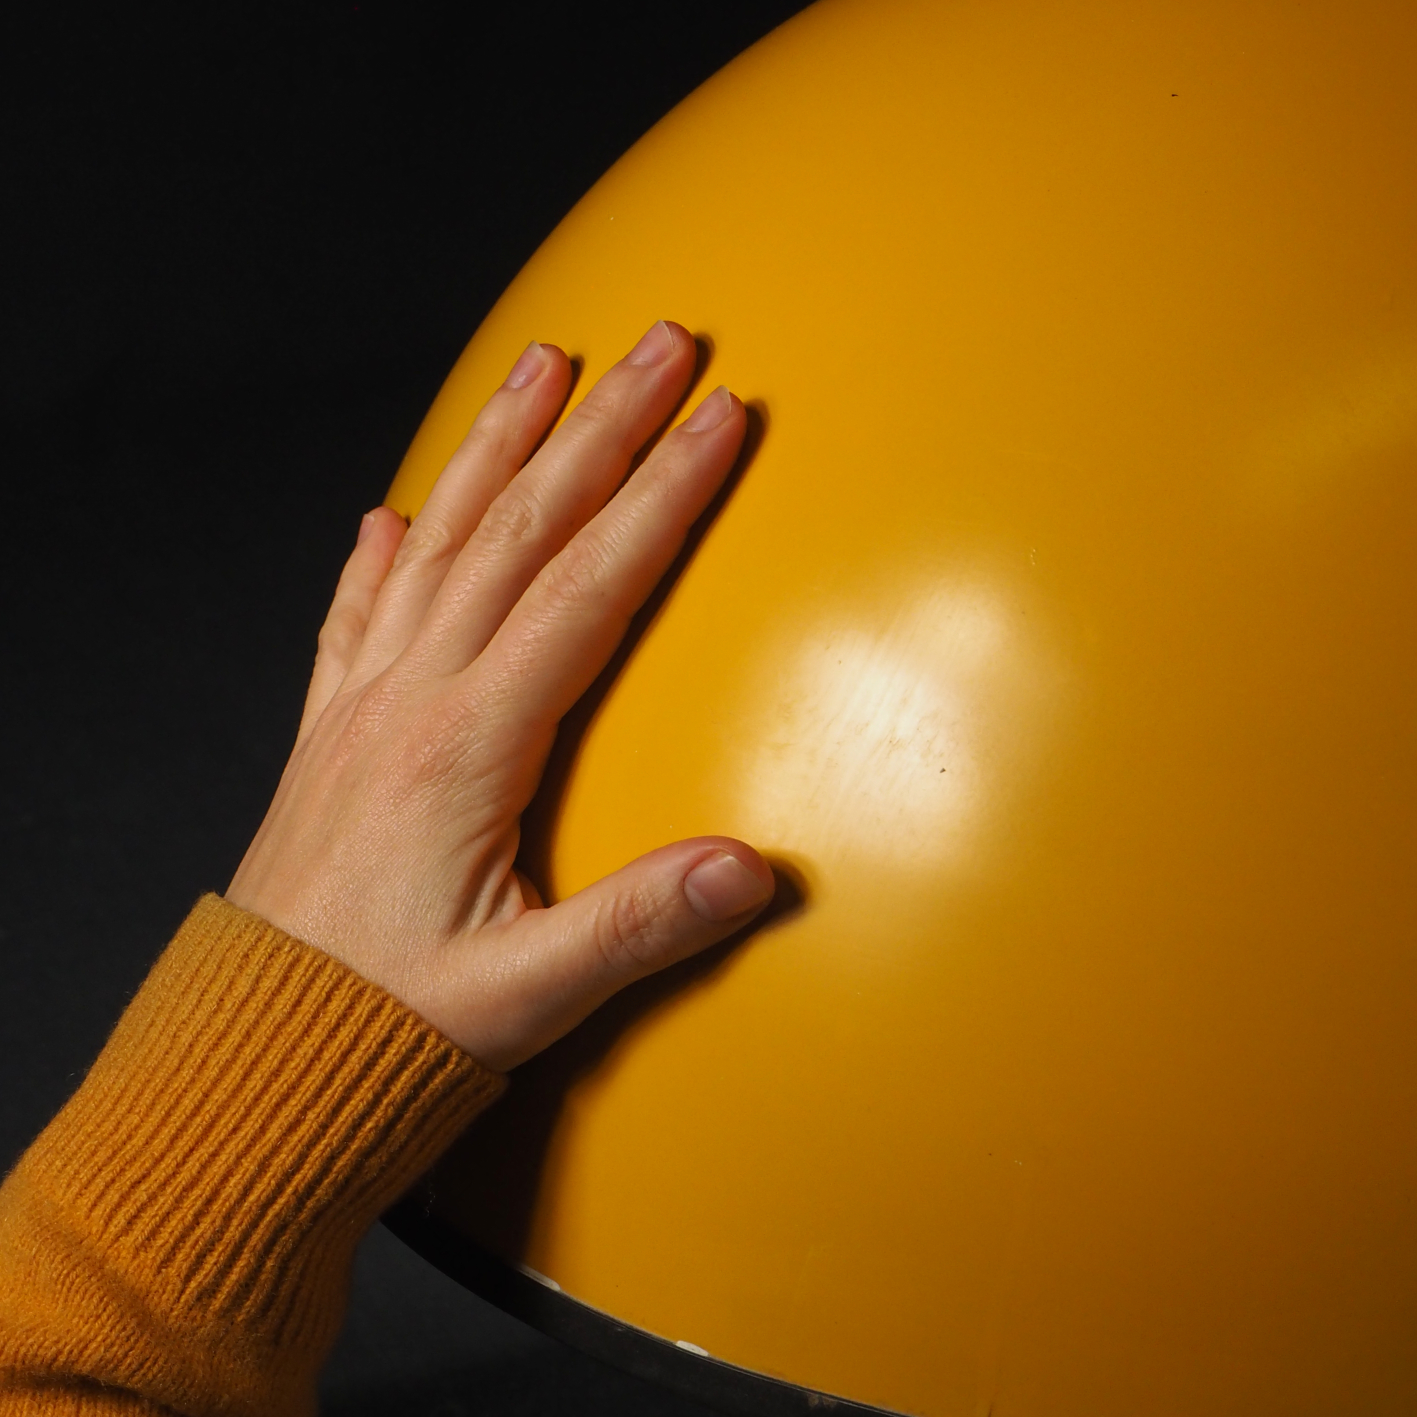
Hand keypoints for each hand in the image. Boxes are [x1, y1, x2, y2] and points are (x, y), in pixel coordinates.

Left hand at [227, 321, 772, 1070]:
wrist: (251, 1063)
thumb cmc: (385, 1030)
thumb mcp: (525, 997)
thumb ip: (638, 925)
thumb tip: (753, 871)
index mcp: (465, 746)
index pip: (588, 586)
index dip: (664, 495)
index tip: (719, 421)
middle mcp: (407, 700)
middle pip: (520, 527)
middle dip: (602, 424)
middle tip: (663, 344)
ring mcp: (359, 708)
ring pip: (438, 538)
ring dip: (496, 444)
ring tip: (540, 366)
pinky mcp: (329, 736)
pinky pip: (357, 612)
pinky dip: (382, 552)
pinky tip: (392, 513)